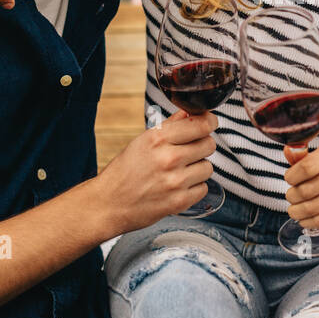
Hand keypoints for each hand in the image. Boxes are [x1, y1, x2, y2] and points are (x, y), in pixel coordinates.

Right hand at [92, 110, 217, 233]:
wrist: (108, 204)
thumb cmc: (124, 172)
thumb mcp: (142, 141)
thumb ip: (170, 126)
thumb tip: (190, 113)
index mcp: (158, 138)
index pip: (201, 124)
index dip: (209, 122)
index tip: (209, 123)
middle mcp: (168, 158)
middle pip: (209, 144)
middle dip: (202, 146)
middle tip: (189, 151)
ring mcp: (175, 181)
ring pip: (208, 167)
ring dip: (198, 168)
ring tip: (180, 171)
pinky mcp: (179, 202)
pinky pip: (203, 188)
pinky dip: (194, 187)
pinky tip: (179, 186)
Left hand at [283, 141, 318, 235]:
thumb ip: (302, 159)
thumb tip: (288, 152)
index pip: (306, 167)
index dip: (292, 177)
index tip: (290, 181)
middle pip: (307, 189)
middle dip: (293, 196)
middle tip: (291, 198)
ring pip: (313, 207)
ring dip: (297, 211)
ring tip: (295, 211)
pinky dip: (308, 221)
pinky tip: (305, 219)